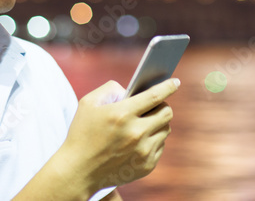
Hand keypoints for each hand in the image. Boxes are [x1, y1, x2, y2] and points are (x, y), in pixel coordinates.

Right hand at [58, 78, 178, 190]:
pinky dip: (153, 140)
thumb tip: (129, 89)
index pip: (155, 96)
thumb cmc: (82, 134)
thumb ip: (110, 88)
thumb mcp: (88, 103)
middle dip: (162, 105)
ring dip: (158, 123)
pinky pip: (160, 146)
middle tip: (154, 105)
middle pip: (166, 112)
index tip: (175, 82)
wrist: (78, 171)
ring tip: (144, 123)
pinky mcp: (147, 166)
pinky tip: (140, 140)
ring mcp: (143, 151)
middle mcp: (136, 133)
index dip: (168, 87)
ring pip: (165, 129)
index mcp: (122, 114)